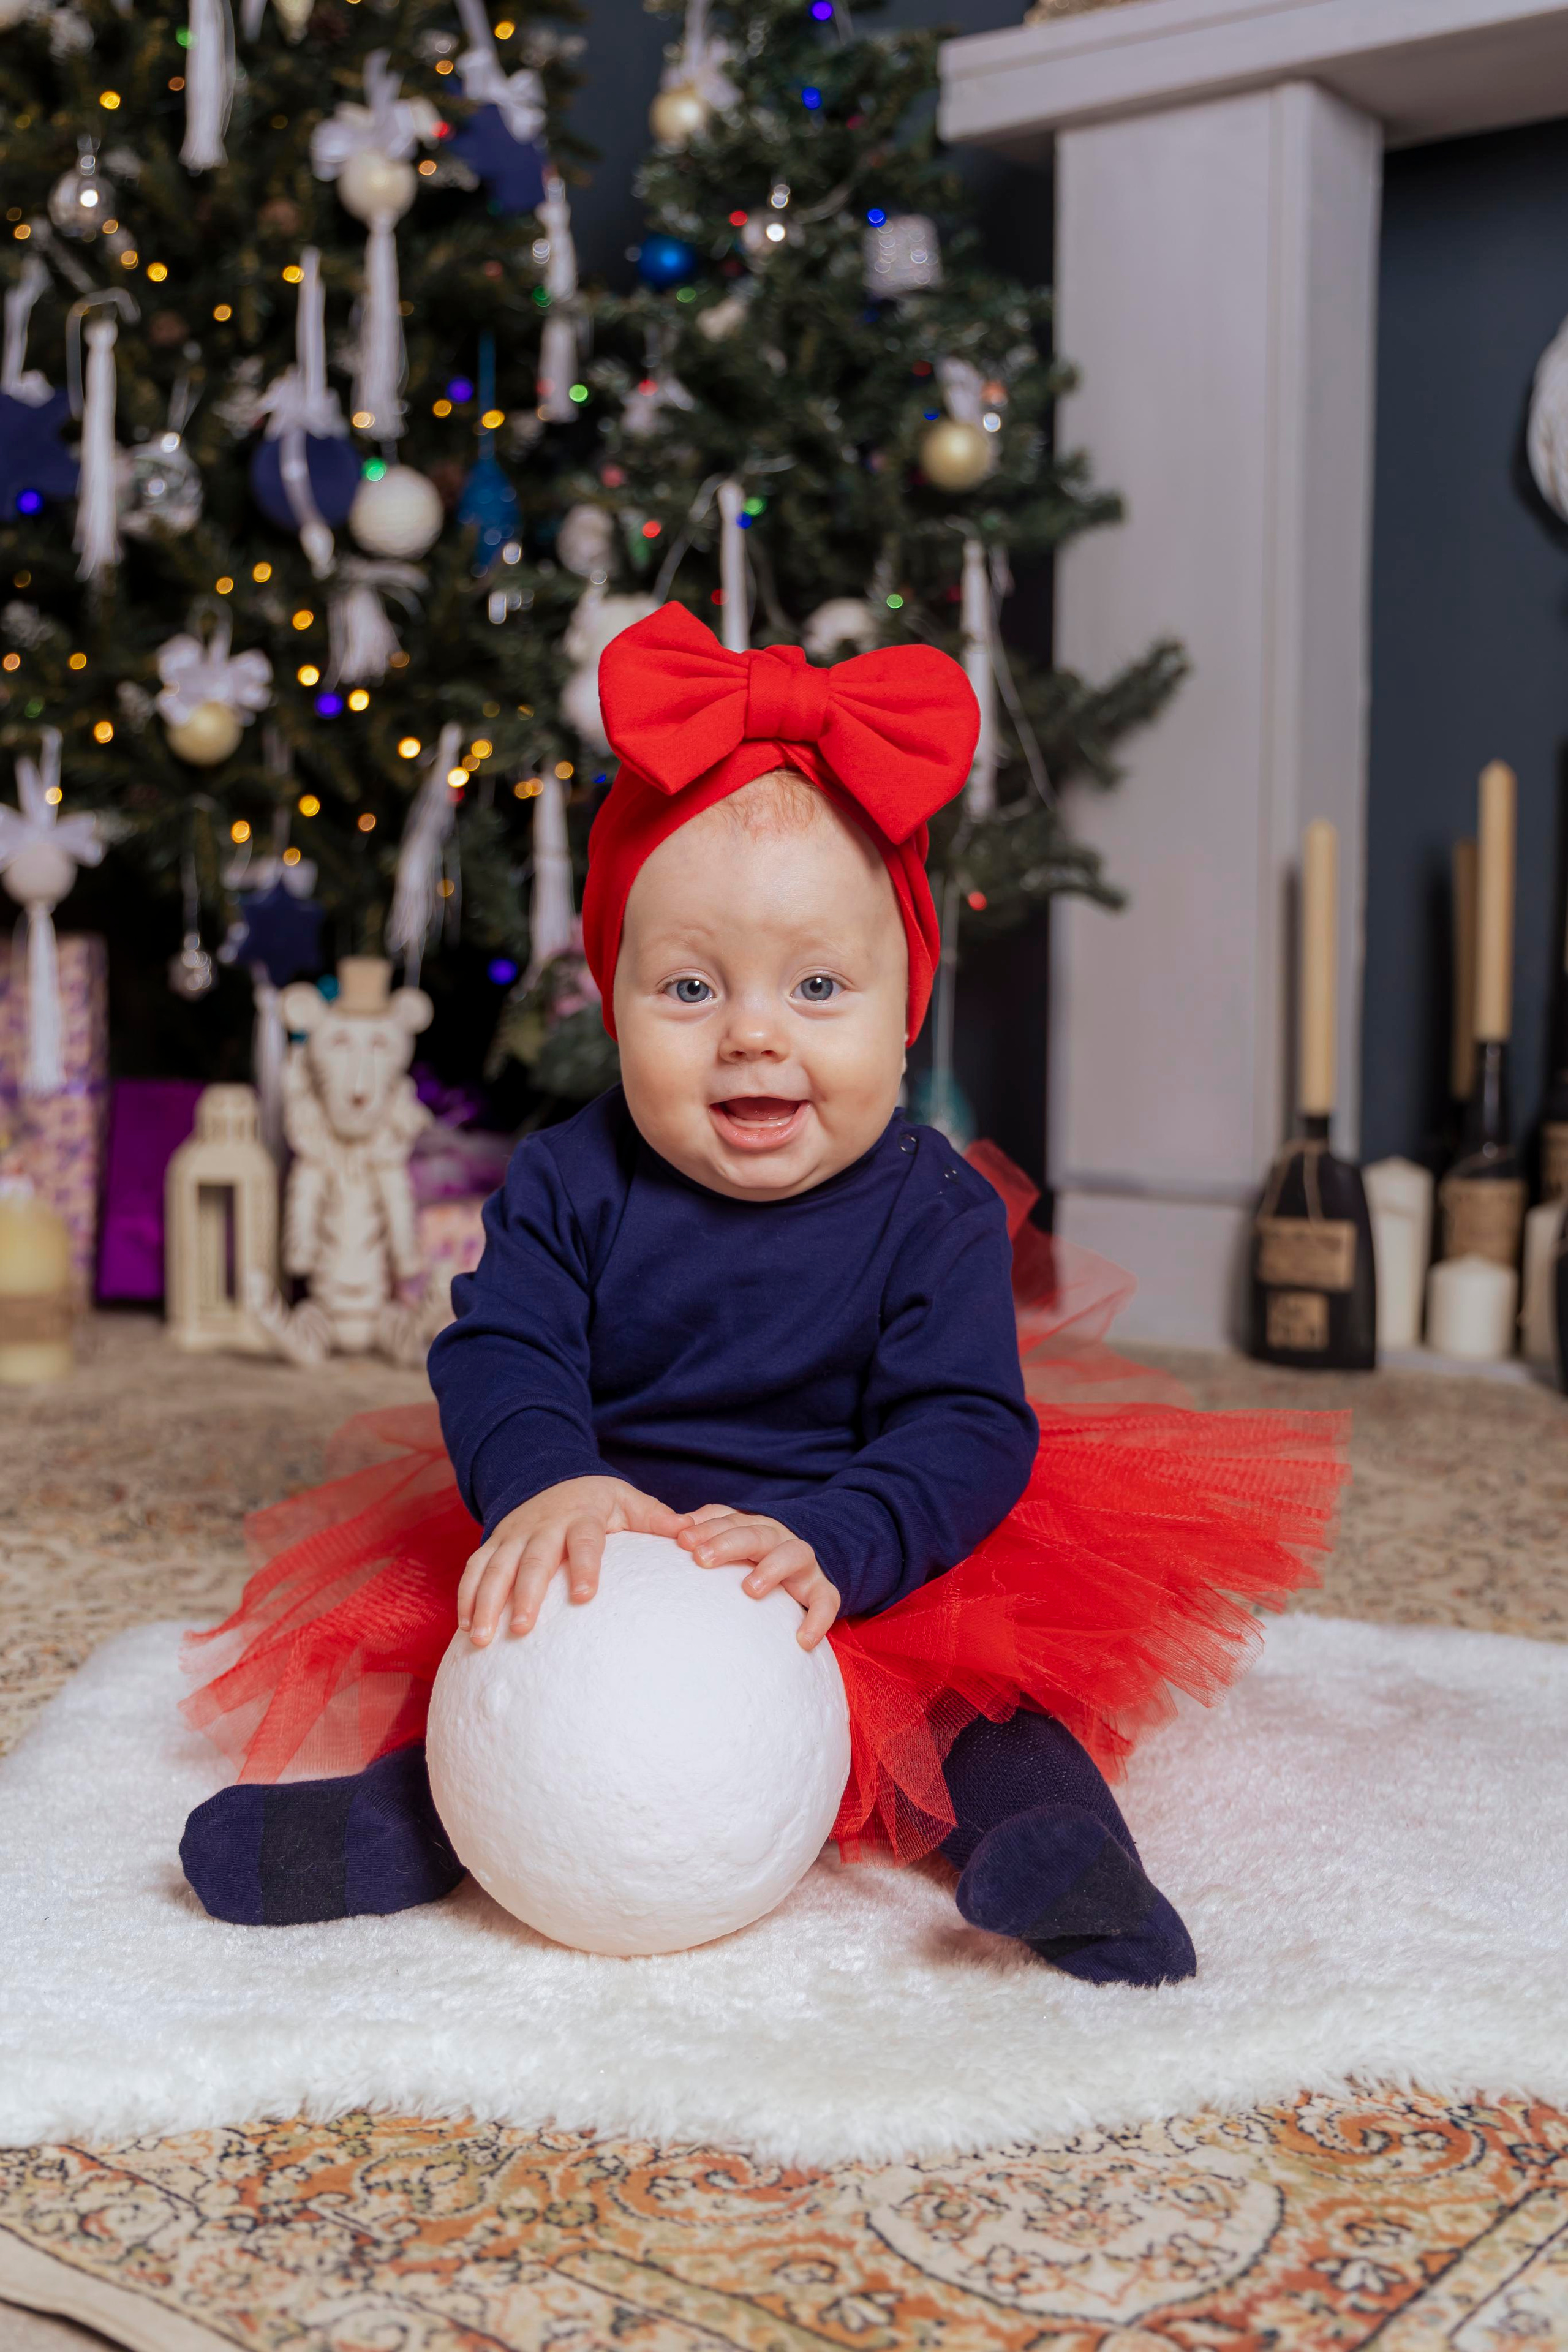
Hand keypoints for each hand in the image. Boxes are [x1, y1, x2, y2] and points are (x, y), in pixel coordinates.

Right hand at [459, 1476, 685, 1644]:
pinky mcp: (493, 1544)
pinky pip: (474, 1569)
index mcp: (582, 1515)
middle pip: (532, 1559)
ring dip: (486, 1601)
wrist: (552, 1476)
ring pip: (495, 1567)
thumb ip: (657, 1520)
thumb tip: (692, 1534)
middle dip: (525, 1593)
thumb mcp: (629, 1501)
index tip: (585, 1596)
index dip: (584, 1566)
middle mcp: (543, 1525)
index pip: (584, 1541)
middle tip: (523, 1628)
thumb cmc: (600, 1501)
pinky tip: (466, 1628)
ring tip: (482, 1639)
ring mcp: (513, 1535)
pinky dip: (467, 1596)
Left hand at [677, 1506, 840, 1649]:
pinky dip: (818, 1618)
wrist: (801, 1568)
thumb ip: (703, 1530)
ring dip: (772, 1568)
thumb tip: (672, 1529)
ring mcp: (802, 1564)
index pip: (728, 1520)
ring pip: (793, 1554)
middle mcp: (778, 1539)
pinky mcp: (821, 1589)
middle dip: (728, 1543)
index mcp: (752, 1526)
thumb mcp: (727, 1539)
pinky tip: (802, 1639)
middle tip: (702, 1559)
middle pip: (755, 1534)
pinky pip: (827, 1600)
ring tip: (750, 1589)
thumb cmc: (749, 1558)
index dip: (706, 1528)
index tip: (682, 1541)